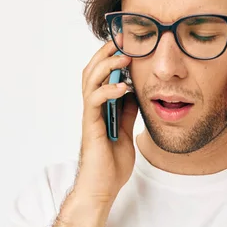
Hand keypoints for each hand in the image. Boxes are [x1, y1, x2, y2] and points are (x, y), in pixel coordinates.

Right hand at [74, 40, 138, 204]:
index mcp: (101, 107)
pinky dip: (108, 90)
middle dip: (106, 53)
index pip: (102, 74)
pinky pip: (95, 101)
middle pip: (92, 70)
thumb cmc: (112, 163)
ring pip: (90, 81)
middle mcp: (93, 108)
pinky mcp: (90, 126)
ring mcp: (90, 116)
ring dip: (107, 66)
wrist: (102, 188)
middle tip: (122, 39)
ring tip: (124, 57)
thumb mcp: (127, 131)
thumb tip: (137, 92)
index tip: (127, 42)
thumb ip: (128, 111)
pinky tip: (123, 87)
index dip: (112, 57)